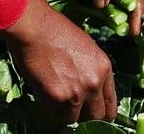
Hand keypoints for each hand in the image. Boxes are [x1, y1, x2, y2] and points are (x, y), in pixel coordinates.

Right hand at [2, 0, 116, 122]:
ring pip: (73, 118)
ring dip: (63, 111)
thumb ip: (90, 69)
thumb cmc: (53, 29)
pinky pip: (53, 112)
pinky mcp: (57, 97)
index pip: (110, 104)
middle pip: (96, 116)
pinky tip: (41, 91)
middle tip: (71, 107)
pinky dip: (47, 106)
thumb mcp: (84, 46)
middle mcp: (94, 83)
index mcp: (104, 68)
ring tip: (52, 97)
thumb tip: (86, 86)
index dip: (100, 110)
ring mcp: (76, 92)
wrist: (33, 26)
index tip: (91, 111)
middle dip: (83, 114)